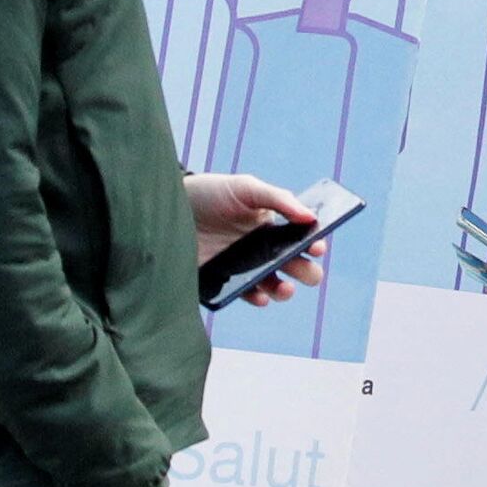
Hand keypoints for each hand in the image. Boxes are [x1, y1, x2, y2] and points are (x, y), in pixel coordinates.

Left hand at [184, 172, 326, 307]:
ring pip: (275, 285)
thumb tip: (311, 217)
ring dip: (285, 290)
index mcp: (274, 225)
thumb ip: (279, 199)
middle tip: (305, 272)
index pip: (303, 239)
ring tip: (283, 287)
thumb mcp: (246, 188)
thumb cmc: (210, 193)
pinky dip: (257, 298)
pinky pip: (246, 294)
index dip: (316, 244)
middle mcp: (263, 249)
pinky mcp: (223, 281)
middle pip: (296, 266)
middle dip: (307, 272)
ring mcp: (244, 266)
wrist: (168, 208)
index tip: (318, 247)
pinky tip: (260, 296)